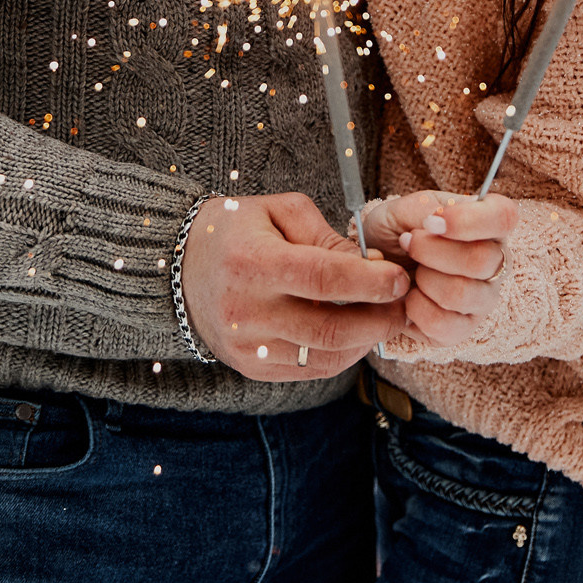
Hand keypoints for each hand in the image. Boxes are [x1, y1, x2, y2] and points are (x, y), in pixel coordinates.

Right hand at [181, 192, 410, 380]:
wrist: (179, 269)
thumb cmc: (234, 231)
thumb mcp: (278, 211)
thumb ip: (326, 236)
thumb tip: (371, 265)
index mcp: (253, 263)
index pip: (324, 279)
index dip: (370, 282)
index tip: (400, 279)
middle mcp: (247, 311)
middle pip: (331, 328)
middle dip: (379, 319)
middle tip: (403, 305)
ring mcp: (248, 347)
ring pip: (325, 356)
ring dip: (365, 341)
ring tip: (383, 320)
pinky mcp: (251, 368)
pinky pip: (310, 371)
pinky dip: (341, 356)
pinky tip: (354, 336)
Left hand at [364, 190, 517, 348]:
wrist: (374, 270)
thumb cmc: (395, 234)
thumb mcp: (400, 209)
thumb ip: (423, 208)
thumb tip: (439, 220)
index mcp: (488, 224)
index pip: (503, 217)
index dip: (468, 221)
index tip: (431, 223)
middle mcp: (496, 263)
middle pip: (480, 259)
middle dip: (431, 251)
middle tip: (407, 243)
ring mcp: (483, 299)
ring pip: (461, 293)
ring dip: (424, 280)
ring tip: (412, 273)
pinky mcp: (463, 329)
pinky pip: (443, 324)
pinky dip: (416, 309)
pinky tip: (410, 298)